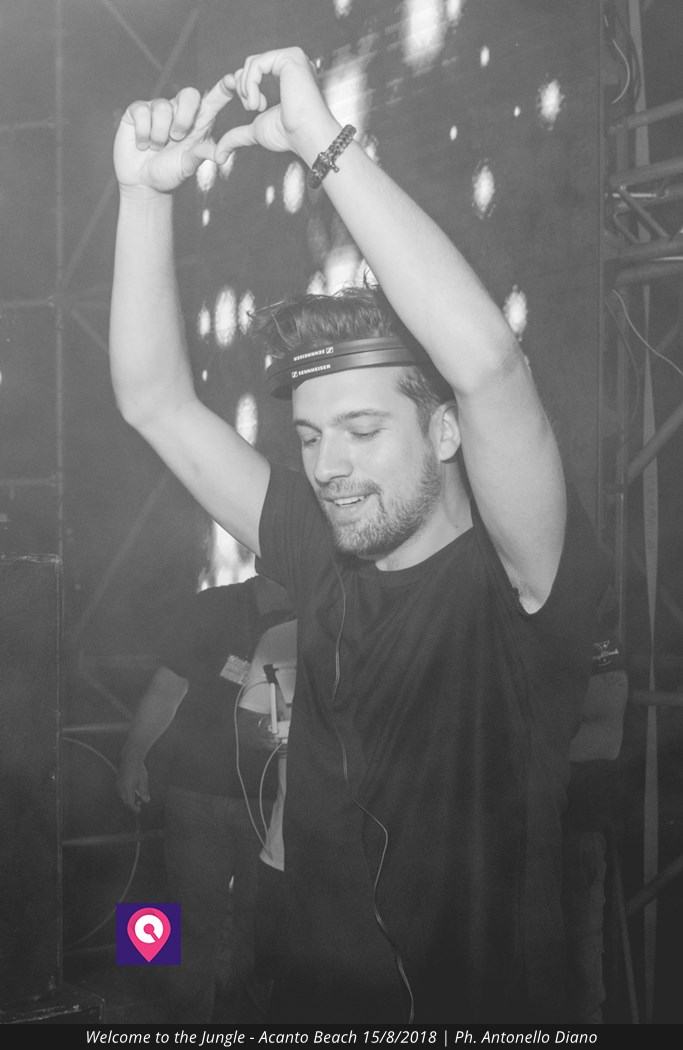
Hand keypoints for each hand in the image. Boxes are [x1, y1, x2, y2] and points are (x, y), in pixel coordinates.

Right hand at [113, 79, 233, 194]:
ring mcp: (157, 109)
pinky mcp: (137, 111)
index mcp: (197, 123)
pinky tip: (142, 144)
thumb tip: (220, 155)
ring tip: (156, 147)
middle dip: (183, 118)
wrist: (142, 182)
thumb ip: (202, 155)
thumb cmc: (169, 173)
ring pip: (162, 107)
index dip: (223, 89)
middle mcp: (179, 111)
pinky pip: (142, 111)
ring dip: (159, 134)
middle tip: (176, 138)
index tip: (233, 79)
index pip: (213, 100)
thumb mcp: (188, 166)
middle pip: (189, 94)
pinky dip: (143, 133)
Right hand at [116, 755, 149, 812]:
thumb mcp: (144, 780)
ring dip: (129, 798)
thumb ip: (144, 791)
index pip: (129, 803)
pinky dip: (126, 793)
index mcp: (127, 788)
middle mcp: (121, 787)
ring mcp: (118, 784)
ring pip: (122, 796)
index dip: (134, 808)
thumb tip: (146, 801)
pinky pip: (121, 791)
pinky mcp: (117, 781)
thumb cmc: (139, 769)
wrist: (130, 758)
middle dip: (132, 803)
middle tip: (139, 803)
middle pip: (125, 800)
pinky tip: (132, 790)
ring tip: (137, 795)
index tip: (139, 810)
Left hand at [213, 46, 333, 170]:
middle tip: (254, 107)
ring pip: (251, 63)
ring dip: (246, 88)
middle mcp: (291, 63)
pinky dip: (250, 85)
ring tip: (256, 106)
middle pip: (250, 64)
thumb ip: (237, 136)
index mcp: (286, 76)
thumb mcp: (256, 130)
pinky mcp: (290, 57)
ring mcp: (292, 58)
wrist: (306, 136)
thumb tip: (218, 155)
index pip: (254, 71)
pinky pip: (256, 64)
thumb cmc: (289, 135)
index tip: (251, 106)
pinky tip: (259, 102)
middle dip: (243, 88)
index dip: (243, 87)